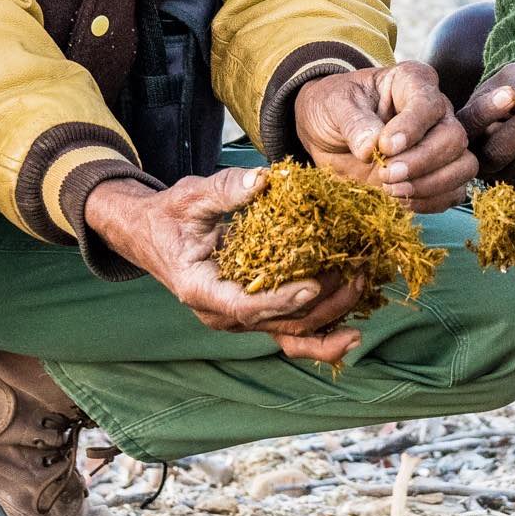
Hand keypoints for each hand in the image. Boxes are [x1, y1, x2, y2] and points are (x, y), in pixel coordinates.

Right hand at [85, 170, 365, 362]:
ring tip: (362, 294)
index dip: (282, 300)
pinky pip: (289, 331)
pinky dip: (321, 331)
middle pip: (278, 325)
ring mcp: (239, 318)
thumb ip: (224, 189)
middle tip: (356, 276)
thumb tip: (262, 180)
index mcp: (201, 290)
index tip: (315, 285)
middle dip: (322, 306)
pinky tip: (354, 327)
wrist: (151, 234)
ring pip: (289, 335)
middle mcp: (222, 314)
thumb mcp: (190, 197)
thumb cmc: (170, 215)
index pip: (246, 306)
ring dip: (330, 321)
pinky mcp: (254, 312)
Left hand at [294, 62, 476, 212]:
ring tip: (392, 190)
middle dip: (422, 161)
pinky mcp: (436, 174)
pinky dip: (431, 202)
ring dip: (431, 185)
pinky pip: (454, 192)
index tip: (386, 146)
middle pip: (454, 137)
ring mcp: (440, 144)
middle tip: (386, 174)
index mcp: (412, 83)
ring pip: (463, 166)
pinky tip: (401, 200)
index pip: (429, 103)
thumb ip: (354, 122)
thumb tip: (371, 148)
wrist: (326, 133)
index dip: (412, 128)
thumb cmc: (334, 108)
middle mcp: (435, 112)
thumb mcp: (334, 105)